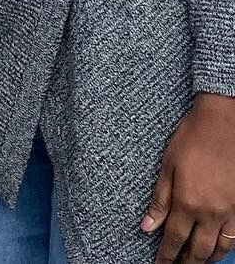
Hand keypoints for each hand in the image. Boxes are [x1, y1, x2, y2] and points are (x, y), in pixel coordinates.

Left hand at [143, 94, 234, 262]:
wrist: (224, 122)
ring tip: (196, 262)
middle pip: (198, 250)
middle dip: (186, 263)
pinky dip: (225, 247)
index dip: (166, 255)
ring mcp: (230, 212)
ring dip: (207, 259)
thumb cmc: (193, 137)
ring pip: (219, 248)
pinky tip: (217, 247)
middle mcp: (210, 213)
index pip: (174, 239)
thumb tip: (146, 227)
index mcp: (188, 202)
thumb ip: (159, 199)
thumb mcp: (168, 164)